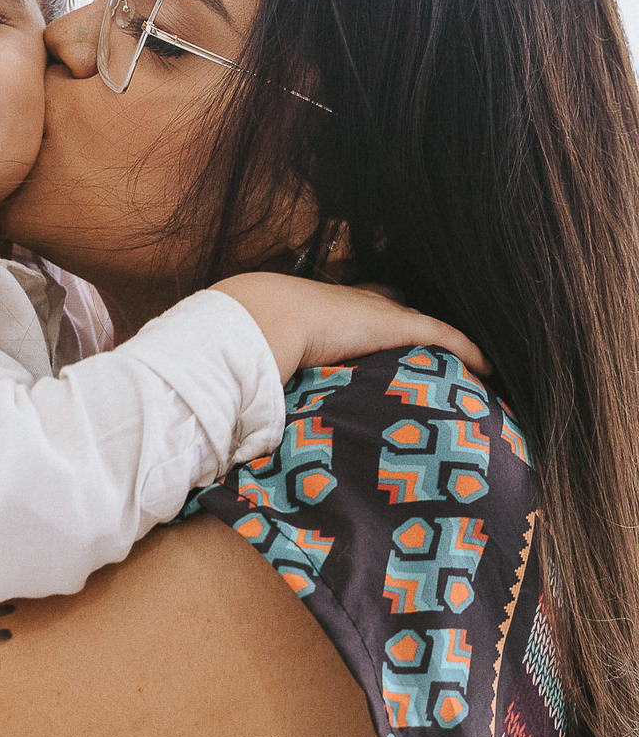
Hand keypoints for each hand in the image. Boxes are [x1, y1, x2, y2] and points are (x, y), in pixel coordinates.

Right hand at [214, 271, 490, 384]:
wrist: (264, 320)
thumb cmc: (257, 343)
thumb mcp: (267, 362)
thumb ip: (269, 386)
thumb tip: (249, 433)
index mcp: (326, 309)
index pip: (360, 306)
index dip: (376, 316)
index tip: (384, 330)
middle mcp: (356, 302)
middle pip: (395, 306)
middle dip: (412, 322)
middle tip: (428, 344)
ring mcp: (378, 310)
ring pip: (423, 323)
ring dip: (443, 342)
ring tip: (464, 363)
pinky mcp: (397, 324)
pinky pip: (445, 336)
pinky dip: (466, 350)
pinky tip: (487, 368)